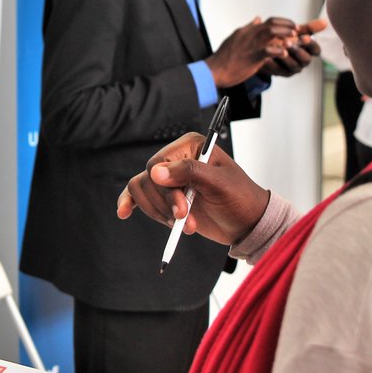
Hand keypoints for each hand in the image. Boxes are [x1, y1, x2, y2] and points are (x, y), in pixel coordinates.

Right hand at [116, 132, 269, 246]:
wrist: (247, 222)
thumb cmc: (240, 199)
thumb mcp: (220, 184)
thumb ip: (189, 173)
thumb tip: (156, 172)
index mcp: (190, 146)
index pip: (159, 163)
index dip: (166, 189)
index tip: (182, 210)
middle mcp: (176, 159)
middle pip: (148, 179)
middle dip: (165, 205)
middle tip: (185, 221)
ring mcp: (169, 179)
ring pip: (141, 190)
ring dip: (158, 213)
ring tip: (182, 225)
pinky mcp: (165, 196)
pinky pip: (138, 195)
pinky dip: (130, 203)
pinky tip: (124, 212)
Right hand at [206, 16, 306, 88]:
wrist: (215, 70)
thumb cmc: (225, 57)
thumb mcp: (236, 37)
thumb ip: (248, 28)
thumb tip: (258, 18)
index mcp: (248, 31)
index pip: (269, 21)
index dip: (283, 22)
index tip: (292, 26)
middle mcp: (250, 35)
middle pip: (272, 24)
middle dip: (287, 26)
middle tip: (297, 30)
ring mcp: (251, 45)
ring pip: (271, 33)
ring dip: (285, 34)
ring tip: (294, 38)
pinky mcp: (251, 57)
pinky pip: (267, 51)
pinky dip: (277, 50)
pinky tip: (285, 53)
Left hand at [261, 17, 326, 76]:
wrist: (268, 50)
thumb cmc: (286, 40)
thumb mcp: (296, 33)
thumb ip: (309, 28)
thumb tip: (325, 21)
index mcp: (308, 51)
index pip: (316, 50)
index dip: (311, 44)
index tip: (304, 37)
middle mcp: (303, 61)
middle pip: (306, 59)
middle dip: (297, 50)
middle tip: (286, 42)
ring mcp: (293, 69)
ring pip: (293, 65)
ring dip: (286, 57)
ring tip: (277, 48)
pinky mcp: (282, 73)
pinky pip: (278, 70)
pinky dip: (272, 64)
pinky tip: (267, 57)